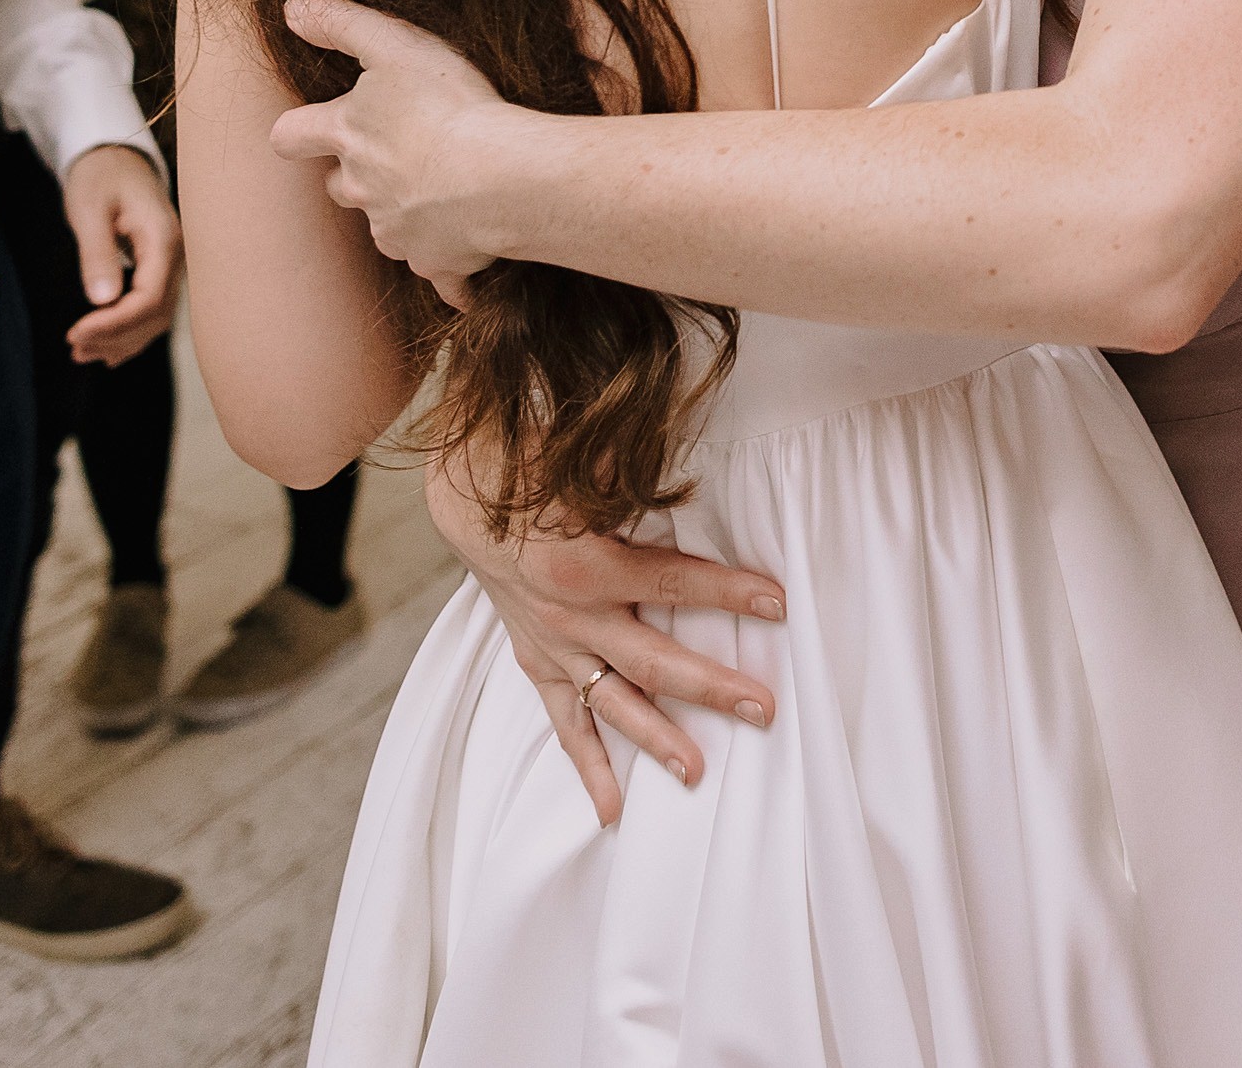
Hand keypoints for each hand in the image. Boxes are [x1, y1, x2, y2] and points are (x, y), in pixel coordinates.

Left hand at [59, 143, 179, 364]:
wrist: (116, 157)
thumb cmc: (100, 177)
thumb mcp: (90, 209)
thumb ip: (97, 253)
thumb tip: (102, 301)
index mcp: (164, 240)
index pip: (149, 298)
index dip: (115, 323)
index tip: (76, 333)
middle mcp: (177, 257)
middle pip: (156, 314)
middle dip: (116, 336)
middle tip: (74, 347)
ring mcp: (172, 264)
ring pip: (156, 317)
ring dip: (122, 340)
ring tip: (82, 353)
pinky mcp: (161, 269)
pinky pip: (152, 308)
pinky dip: (130, 331)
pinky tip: (106, 348)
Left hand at [269, 0, 517, 291]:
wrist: (501, 177)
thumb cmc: (449, 106)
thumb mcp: (394, 45)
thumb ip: (341, 23)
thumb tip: (291, 8)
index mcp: (345, 137)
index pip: (291, 136)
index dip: (298, 131)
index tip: (311, 127)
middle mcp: (361, 190)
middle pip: (340, 188)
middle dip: (358, 174)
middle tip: (399, 154)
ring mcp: (396, 232)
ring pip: (386, 228)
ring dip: (405, 214)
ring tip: (447, 192)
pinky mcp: (438, 262)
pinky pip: (441, 273)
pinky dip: (453, 270)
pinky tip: (472, 262)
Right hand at [424, 451, 783, 825]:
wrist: (463, 500)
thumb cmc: (531, 470)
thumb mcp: (582, 459)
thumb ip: (634, 464)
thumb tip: (691, 430)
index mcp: (588, 565)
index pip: (675, 583)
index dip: (729, 593)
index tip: (778, 602)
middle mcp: (572, 617)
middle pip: (654, 662)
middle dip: (711, 686)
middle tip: (763, 710)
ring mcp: (554, 647)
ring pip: (612, 704)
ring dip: (656, 739)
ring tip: (697, 774)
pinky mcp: (539, 662)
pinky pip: (564, 722)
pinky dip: (587, 765)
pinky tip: (611, 811)